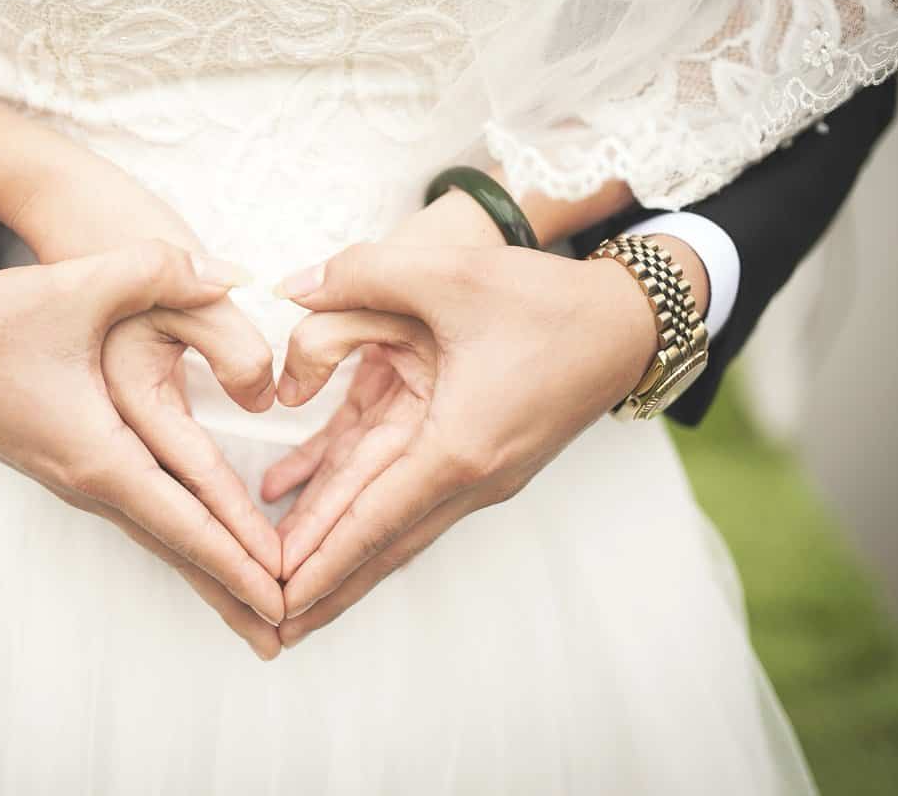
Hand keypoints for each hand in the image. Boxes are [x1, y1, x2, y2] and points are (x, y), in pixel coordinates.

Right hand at [0, 241, 284, 656]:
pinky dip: (181, 541)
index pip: (182, 519)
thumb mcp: (76, 285)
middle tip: (286, 635)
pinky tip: (204, 551)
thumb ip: (158, 271)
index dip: (237, 556)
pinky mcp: (74, 466)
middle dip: (231, 591)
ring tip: (253, 611)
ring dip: (209, 573)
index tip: (282, 594)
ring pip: (159, 537)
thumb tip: (234, 274)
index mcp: (97, 452)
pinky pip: (143, 516)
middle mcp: (89, 480)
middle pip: (176, 548)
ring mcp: (78, 480)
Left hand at [267, 239, 662, 647]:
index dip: (318, 561)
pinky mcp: (480, 461)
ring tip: (295, 596)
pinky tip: (313, 501)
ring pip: (395, 529)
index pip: (371, 520)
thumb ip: (361, 274)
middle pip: (381, 545)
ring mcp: (479, 477)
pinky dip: (364, 511)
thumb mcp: (449, 272)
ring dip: (343, 561)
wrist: (627, 324)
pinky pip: (409, 496)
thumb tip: (290, 288)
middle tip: (270, 626)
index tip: (275, 601)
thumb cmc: (544, 300)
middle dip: (324, 586)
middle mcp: (469, 478)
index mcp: (457, 446)